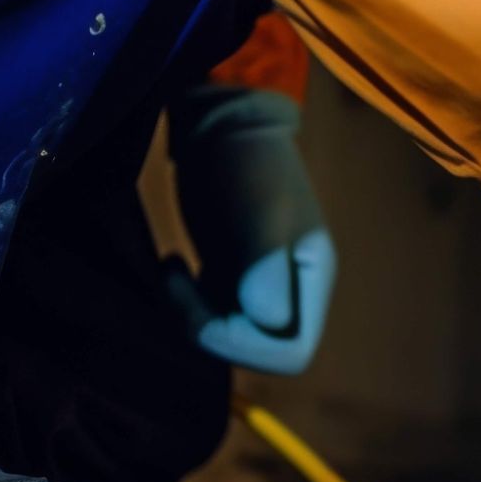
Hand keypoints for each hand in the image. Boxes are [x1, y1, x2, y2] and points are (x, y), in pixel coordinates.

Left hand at [164, 85, 334, 374]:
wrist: (222, 128)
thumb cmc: (247, 165)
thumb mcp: (259, 212)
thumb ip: (265, 266)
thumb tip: (269, 322)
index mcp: (311, 280)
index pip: (290, 353)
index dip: (243, 346)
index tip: (203, 307)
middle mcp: (292, 291)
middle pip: (256, 351)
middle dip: (208, 330)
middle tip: (173, 283)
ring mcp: (261, 284)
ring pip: (231, 336)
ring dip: (190, 317)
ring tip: (169, 271)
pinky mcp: (232, 275)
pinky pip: (214, 314)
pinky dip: (186, 304)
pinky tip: (172, 266)